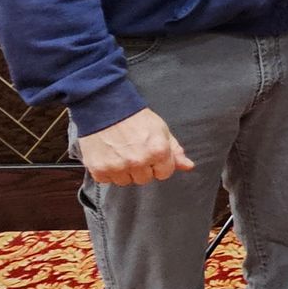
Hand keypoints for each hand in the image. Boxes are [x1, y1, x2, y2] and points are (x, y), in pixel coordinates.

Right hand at [78, 107, 193, 185]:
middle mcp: (138, 162)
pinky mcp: (99, 170)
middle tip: (133, 151)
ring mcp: (118, 167)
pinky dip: (106, 171)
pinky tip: (108, 155)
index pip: (164, 174)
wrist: (105, 107)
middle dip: (141, 168)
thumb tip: (188, 166)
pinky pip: (107, 180)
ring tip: (120, 152)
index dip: (158, 164)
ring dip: (124, 171)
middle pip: (144, 179)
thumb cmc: (135, 117)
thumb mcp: (161, 129)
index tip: (150, 154)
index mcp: (158, 151)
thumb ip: (175, 150)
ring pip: (125, 182)